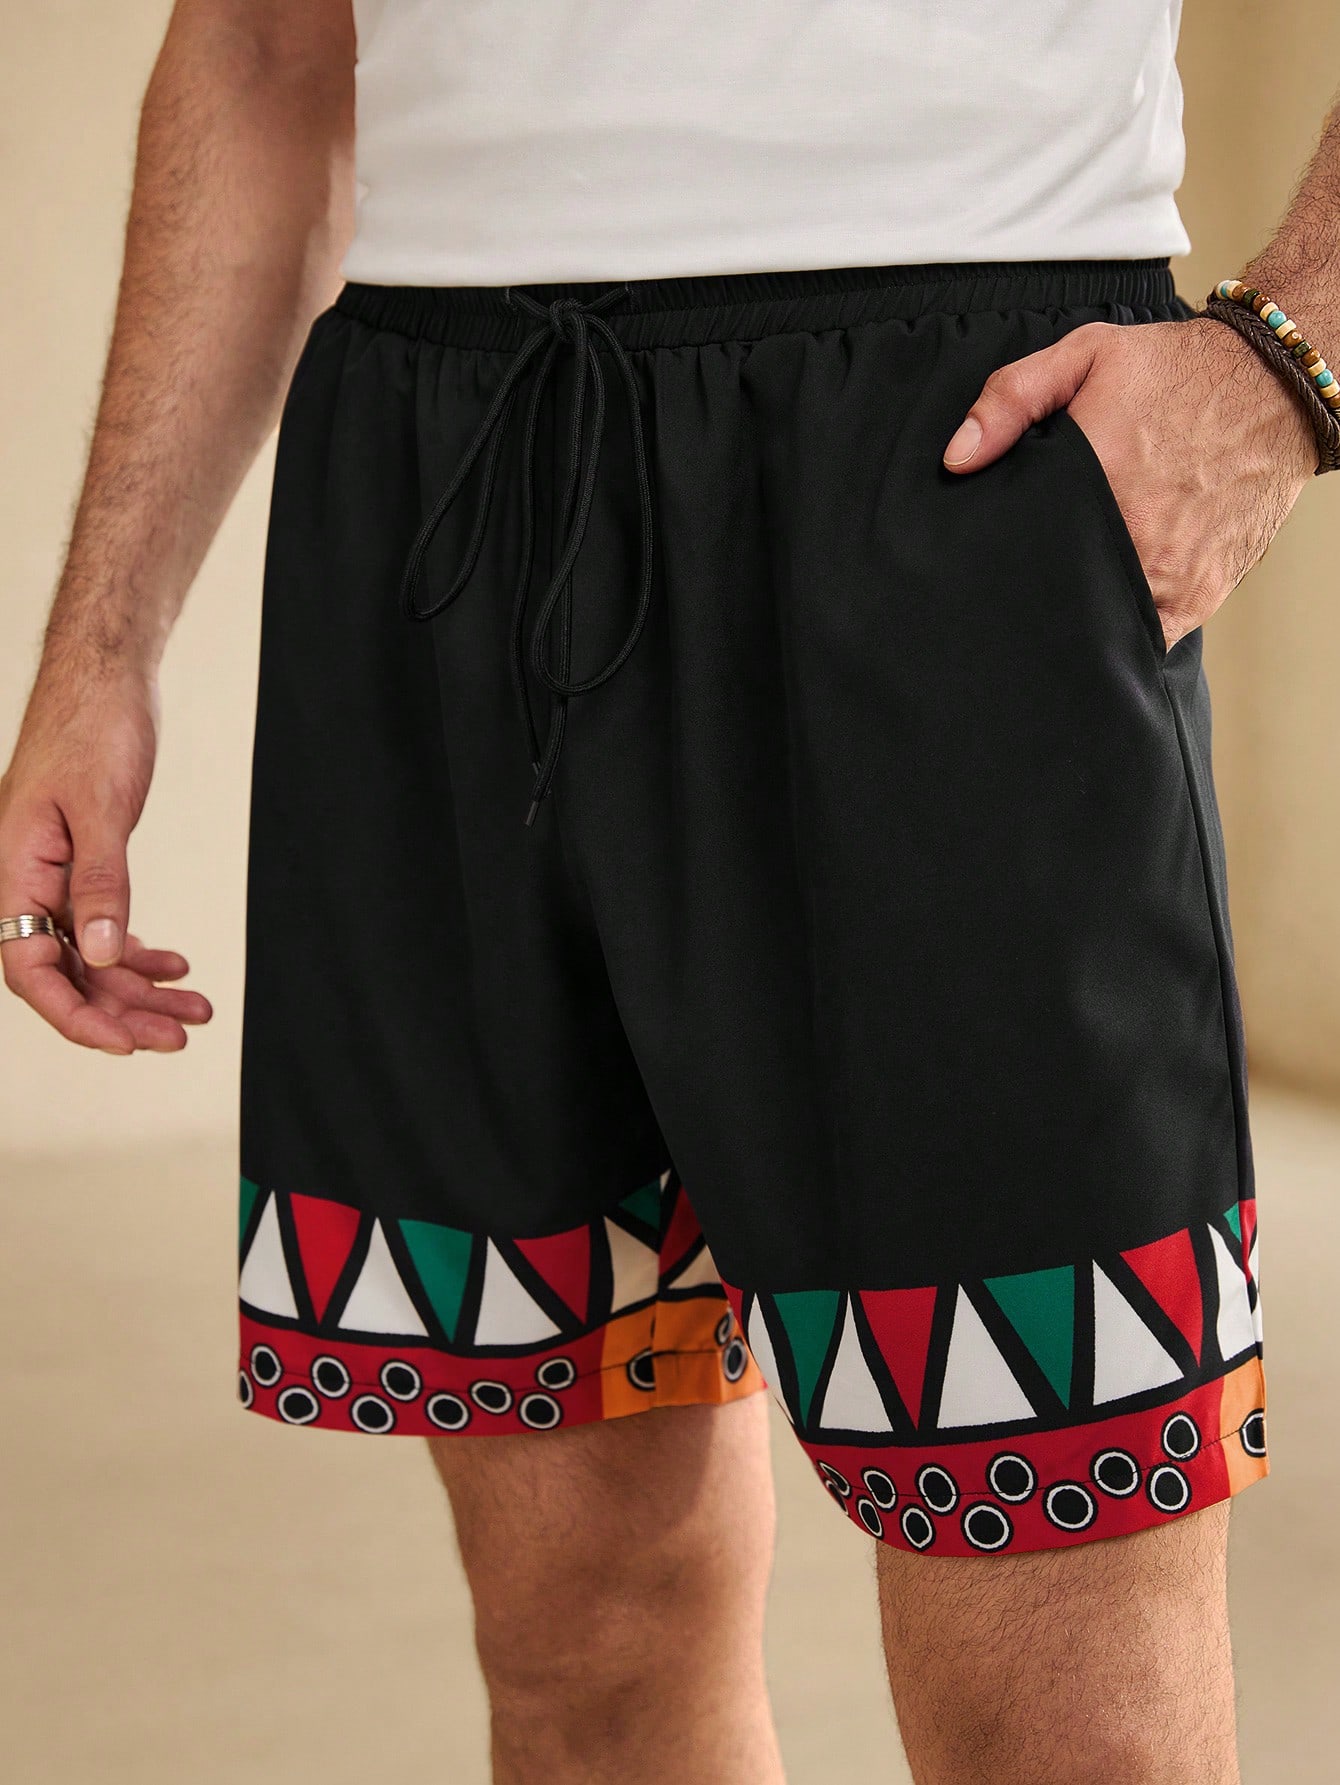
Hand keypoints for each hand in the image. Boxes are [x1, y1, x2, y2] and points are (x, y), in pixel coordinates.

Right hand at [0, 669, 211, 1052]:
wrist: (104, 679)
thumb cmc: (92, 729)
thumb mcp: (101, 809)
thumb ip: (100, 884)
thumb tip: (97, 954)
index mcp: (12, 870)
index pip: (28, 968)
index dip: (74, 1013)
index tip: (125, 1043)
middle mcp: (24, 881)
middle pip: (65, 972)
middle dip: (122, 1011)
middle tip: (180, 1036)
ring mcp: (51, 876)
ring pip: (89, 955)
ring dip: (141, 988)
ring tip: (196, 1011)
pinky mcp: (81, 864)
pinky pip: (102, 926)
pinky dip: (140, 951)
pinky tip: (177, 968)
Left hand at [942, 316, 1316, 649]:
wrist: (1273, 384)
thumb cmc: (1175, 371)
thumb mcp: (1084, 356)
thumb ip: (1010, 399)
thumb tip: (957, 459)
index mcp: (1095, 481)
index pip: (1024, 551)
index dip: (1001, 563)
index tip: (988, 564)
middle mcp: (1134, 537)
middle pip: (1060, 592)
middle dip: (1039, 589)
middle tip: (1028, 576)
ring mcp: (1170, 575)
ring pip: (1103, 621)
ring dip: (1084, 614)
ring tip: (1068, 589)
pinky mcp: (1200, 595)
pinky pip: (1151, 634)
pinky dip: (1128, 626)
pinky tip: (1111, 603)